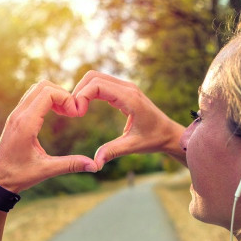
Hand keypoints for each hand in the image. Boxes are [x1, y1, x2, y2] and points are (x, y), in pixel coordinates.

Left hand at [0, 81, 97, 191]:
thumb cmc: (18, 176)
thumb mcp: (46, 170)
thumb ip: (70, 165)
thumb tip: (94, 166)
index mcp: (26, 124)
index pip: (48, 93)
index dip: (67, 98)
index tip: (76, 114)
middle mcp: (18, 115)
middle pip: (43, 86)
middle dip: (62, 94)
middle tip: (73, 112)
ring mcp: (15, 115)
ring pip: (36, 90)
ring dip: (54, 95)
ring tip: (66, 112)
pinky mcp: (15, 118)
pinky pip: (32, 98)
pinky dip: (46, 100)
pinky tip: (56, 114)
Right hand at [72, 71, 186, 168]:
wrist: (168, 134)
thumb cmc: (154, 139)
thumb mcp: (133, 146)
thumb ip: (112, 152)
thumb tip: (95, 163)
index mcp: (130, 98)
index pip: (97, 85)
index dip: (82, 96)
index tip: (76, 114)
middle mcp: (127, 88)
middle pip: (93, 76)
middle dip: (79, 90)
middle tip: (72, 111)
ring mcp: (126, 88)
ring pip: (96, 78)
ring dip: (83, 90)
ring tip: (76, 110)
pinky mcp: (123, 91)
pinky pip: (102, 84)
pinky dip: (89, 92)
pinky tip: (84, 107)